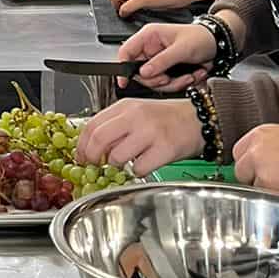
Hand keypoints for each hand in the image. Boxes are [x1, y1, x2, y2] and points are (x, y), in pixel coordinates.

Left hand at [77, 96, 201, 171]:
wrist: (197, 119)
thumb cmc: (165, 118)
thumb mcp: (136, 113)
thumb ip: (114, 125)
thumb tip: (92, 146)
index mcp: (125, 106)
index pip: (92, 125)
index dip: (82, 145)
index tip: (81, 156)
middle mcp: (135, 117)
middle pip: (99, 139)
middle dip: (92, 157)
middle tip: (95, 165)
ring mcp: (150, 132)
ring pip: (117, 156)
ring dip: (117, 164)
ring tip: (127, 161)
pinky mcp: (164, 149)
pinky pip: (140, 168)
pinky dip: (138, 171)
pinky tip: (145, 163)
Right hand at [115, 17, 214, 89]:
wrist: (218, 43)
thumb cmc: (201, 37)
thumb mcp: (181, 49)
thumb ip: (161, 61)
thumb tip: (143, 73)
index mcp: (149, 36)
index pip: (126, 51)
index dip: (122, 67)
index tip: (124, 81)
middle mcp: (151, 48)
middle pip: (140, 72)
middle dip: (158, 80)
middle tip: (169, 78)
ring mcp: (158, 60)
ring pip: (154, 81)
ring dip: (172, 83)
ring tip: (188, 75)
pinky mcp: (167, 69)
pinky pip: (166, 84)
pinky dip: (179, 83)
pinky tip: (191, 75)